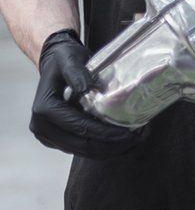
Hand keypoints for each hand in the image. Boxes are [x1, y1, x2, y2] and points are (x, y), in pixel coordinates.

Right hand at [30, 29, 142, 158]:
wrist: (54, 64)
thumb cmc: (63, 59)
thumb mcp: (69, 59)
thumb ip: (76, 72)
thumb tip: (85, 89)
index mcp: (44, 109)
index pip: (79, 127)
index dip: (105, 133)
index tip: (128, 133)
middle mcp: (42, 126)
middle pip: (82, 145)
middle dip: (111, 145)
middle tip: (137, 139)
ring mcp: (48, 136)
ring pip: (83, 151)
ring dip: (109, 150)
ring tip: (133, 141)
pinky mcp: (56, 139)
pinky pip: (81, 149)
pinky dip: (101, 148)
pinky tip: (121, 141)